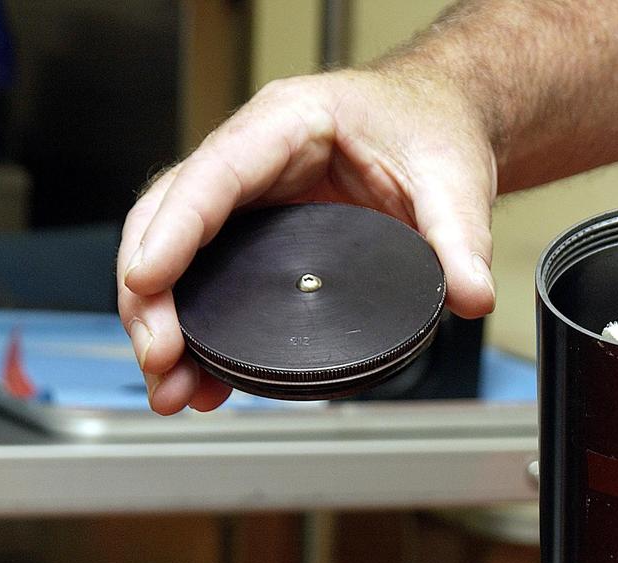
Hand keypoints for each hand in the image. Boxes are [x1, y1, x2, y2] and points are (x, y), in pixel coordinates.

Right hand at [116, 66, 497, 413]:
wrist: (441, 121)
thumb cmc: (433, 127)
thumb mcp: (455, 180)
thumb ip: (462, 240)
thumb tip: (470, 296)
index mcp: (288, 124)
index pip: (212, 177)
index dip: (173, 232)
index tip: (147, 283)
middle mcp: (253, 158)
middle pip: (170, 220)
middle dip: (152, 295)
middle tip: (162, 360)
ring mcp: (251, 197)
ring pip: (177, 254)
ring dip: (165, 321)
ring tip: (173, 386)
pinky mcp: (260, 234)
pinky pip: (209, 275)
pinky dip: (198, 326)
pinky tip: (201, 376)